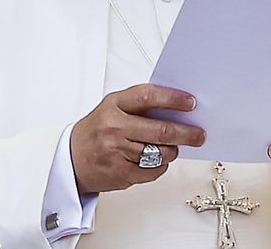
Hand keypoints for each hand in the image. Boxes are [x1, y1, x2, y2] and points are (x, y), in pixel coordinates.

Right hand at [70, 83, 205, 194]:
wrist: (72, 159)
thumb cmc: (96, 131)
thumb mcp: (113, 108)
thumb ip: (140, 106)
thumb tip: (176, 108)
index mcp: (114, 105)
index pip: (148, 97)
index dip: (172, 99)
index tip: (190, 103)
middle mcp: (115, 127)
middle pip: (161, 130)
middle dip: (186, 133)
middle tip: (198, 135)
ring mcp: (117, 151)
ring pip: (161, 153)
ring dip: (172, 151)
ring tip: (171, 148)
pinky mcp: (121, 172)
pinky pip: (154, 171)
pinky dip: (160, 166)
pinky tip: (154, 160)